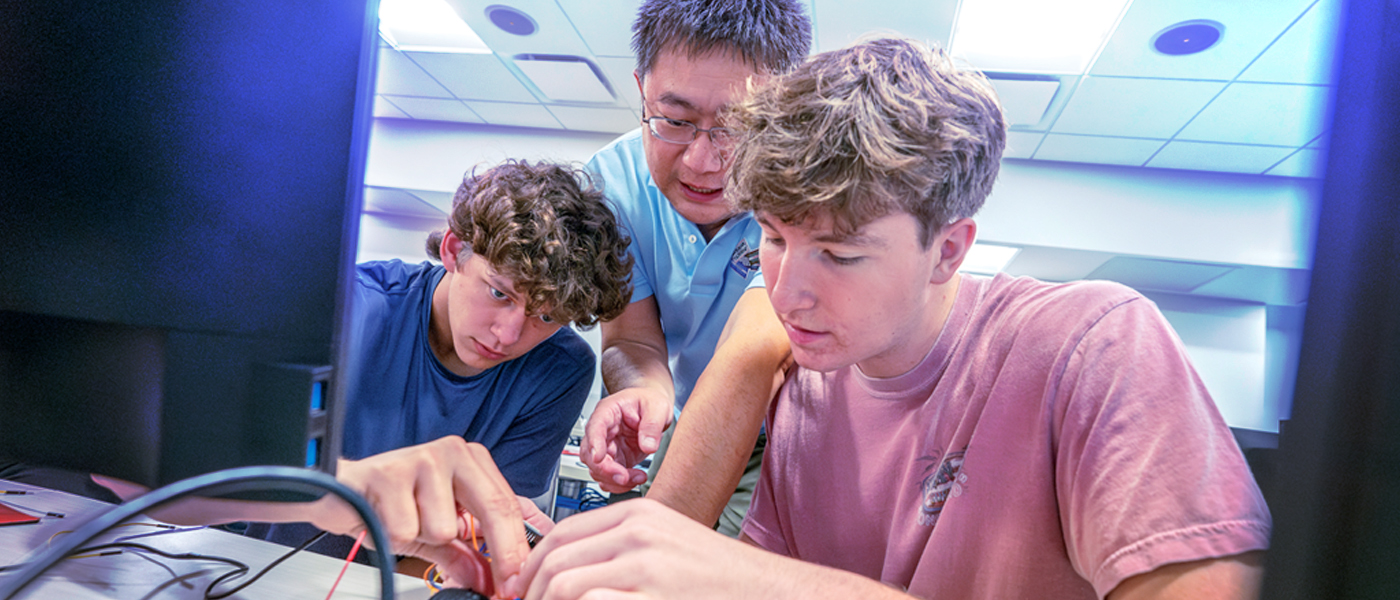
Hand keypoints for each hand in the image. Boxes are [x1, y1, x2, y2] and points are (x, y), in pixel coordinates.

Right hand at [312, 436, 533, 596]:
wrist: (336, 492)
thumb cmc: (389, 503)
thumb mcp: (435, 531)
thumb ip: (464, 554)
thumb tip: (489, 580)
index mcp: (470, 461)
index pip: (508, 504)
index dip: (517, 547)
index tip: (520, 579)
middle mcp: (451, 452)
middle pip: (492, 509)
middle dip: (499, 554)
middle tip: (499, 586)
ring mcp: (421, 459)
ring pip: (444, 527)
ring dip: (422, 539)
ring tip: (402, 522)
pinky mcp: (389, 474)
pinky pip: (407, 529)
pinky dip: (394, 537)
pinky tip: (383, 518)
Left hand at [520, 499, 767, 599]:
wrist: (763, 590)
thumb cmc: (715, 575)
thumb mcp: (664, 542)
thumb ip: (620, 545)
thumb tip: (567, 566)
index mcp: (639, 512)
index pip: (562, 532)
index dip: (532, 562)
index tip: (522, 586)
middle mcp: (639, 532)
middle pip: (556, 558)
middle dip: (531, 590)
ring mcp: (646, 566)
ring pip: (564, 584)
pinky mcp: (653, 599)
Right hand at [580, 387, 672, 492]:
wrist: (653, 409)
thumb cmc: (649, 402)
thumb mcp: (657, 406)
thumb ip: (652, 425)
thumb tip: (648, 446)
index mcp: (608, 411)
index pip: (595, 427)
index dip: (595, 443)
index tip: (599, 458)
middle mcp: (602, 431)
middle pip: (590, 453)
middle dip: (605, 469)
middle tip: (624, 477)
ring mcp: (607, 447)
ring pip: (596, 469)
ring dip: (614, 480)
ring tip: (638, 478)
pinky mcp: (615, 460)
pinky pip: (608, 477)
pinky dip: (619, 484)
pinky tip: (635, 480)